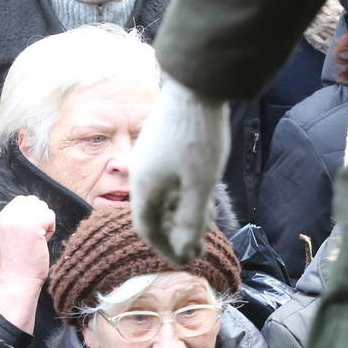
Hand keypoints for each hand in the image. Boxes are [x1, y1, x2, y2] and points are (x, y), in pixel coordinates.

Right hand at [0, 195, 54, 285]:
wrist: (17, 282)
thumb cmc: (18, 265)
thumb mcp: (9, 238)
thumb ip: (16, 222)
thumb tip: (36, 208)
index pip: (20, 201)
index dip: (30, 214)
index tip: (29, 232)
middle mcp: (6, 217)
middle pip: (32, 201)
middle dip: (38, 216)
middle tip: (34, 237)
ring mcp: (18, 221)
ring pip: (42, 207)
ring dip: (45, 222)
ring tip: (37, 240)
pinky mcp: (32, 226)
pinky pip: (49, 216)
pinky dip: (51, 229)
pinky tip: (42, 242)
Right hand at [130, 76, 228, 264]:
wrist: (196, 87)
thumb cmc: (196, 137)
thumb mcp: (200, 184)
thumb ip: (191, 220)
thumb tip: (185, 249)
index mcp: (144, 187)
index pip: (147, 229)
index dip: (164, 248)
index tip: (184, 261)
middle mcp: (141, 175)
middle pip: (155, 214)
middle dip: (177, 233)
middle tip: (200, 245)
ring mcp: (151, 159)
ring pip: (164, 197)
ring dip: (182, 214)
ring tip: (206, 222)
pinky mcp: (162, 146)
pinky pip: (169, 181)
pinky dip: (183, 195)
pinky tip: (202, 195)